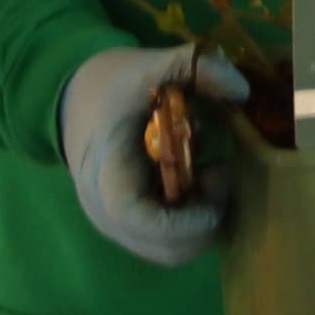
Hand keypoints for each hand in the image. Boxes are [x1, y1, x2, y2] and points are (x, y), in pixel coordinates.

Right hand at [59, 43, 251, 267]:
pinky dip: (194, 219)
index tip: (217, 181)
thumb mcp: (150, 64)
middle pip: (163, 248)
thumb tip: (242, 91)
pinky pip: (168, 240)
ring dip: (203, 220)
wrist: (72, 100)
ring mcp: (117, 224)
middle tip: (220, 172)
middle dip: (206, 220)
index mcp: (106, 174)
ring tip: (212, 173)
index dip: (184, 218)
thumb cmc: (109, 86)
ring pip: (170, 251)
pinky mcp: (130, 225)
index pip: (137, 218)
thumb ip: (197, 68)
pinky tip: (199, 180)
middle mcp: (106, 212)